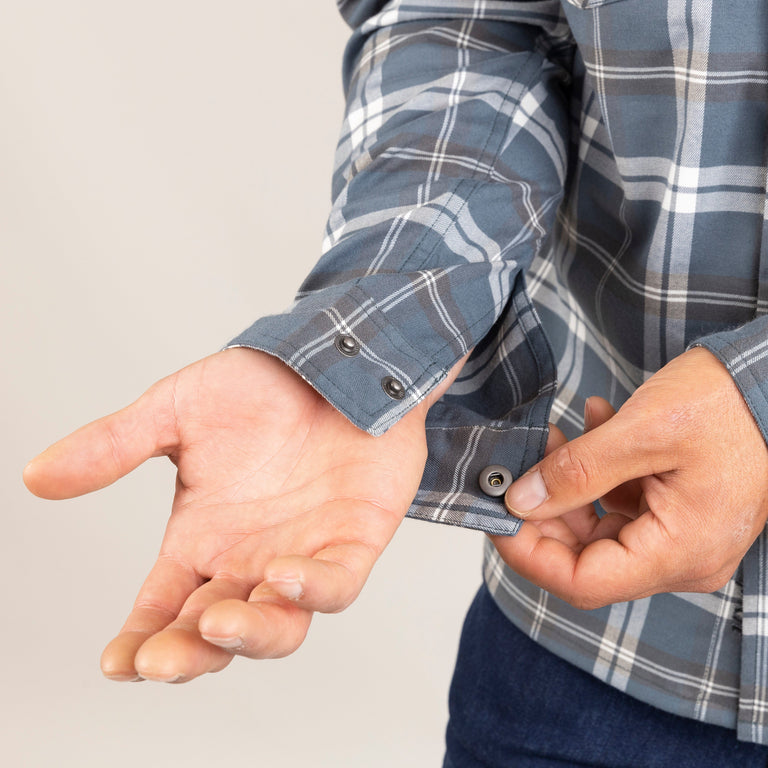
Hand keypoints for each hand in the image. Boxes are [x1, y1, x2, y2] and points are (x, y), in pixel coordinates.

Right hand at [24, 348, 462, 681]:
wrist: (332, 359)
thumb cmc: (262, 388)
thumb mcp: (178, 411)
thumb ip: (116, 445)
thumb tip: (35, 476)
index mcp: (202, 539)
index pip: (162, 605)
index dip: (139, 640)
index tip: (115, 662)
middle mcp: (249, 559)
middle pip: (213, 631)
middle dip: (187, 653)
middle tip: (159, 659)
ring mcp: (303, 555)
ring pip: (278, 626)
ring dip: (248, 635)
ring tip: (215, 622)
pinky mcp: (353, 542)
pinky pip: (337, 584)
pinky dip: (313, 590)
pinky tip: (282, 575)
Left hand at [491, 347, 767, 608]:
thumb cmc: (728, 403)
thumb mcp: (642, 431)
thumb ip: (577, 472)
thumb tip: (521, 501)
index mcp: (680, 551)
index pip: (583, 581)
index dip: (529, 553)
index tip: (495, 514)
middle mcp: (682, 557)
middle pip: (586, 558)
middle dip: (543, 513)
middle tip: (515, 469)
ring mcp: (681, 536)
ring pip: (598, 529)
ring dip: (566, 486)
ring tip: (553, 438)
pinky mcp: (678, 513)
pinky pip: (621, 505)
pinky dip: (596, 473)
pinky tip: (591, 427)